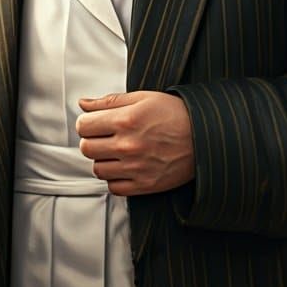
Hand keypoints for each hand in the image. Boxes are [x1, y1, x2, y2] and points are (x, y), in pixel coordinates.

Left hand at [76, 90, 193, 196]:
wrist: (203, 137)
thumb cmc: (173, 114)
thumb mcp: (142, 98)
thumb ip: (109, 101)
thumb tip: (83, 104)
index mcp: (125, 120)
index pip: (83, 126)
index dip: (86, 123)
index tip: (93, 123)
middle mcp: (128, 146)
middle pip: (86, 149)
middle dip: (91, 140)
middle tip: (104, 136)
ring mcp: (135, 168)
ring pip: (98, 169)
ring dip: (102, 160)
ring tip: (116, 151)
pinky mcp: (144, 185)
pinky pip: (114, 188)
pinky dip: (115, 178)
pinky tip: (124, 166)